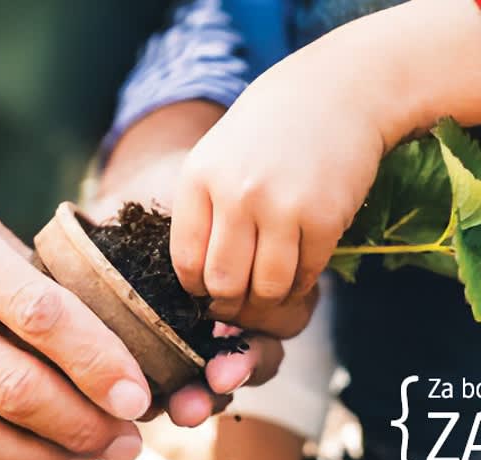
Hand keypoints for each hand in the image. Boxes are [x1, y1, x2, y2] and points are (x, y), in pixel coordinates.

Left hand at [170, 50, 384, 325]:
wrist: (337, 90)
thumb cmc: (268, 131)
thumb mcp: (215, 157)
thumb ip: (201, 212)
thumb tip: (197, 282)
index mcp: (199, 179)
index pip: (185, 262)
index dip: (196, 288)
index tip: (207, 290)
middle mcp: (236, 194)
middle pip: (224, 283)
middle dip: (229, 304)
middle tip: (238, 302)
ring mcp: (282, 206)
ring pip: (266, 288)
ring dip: (267, 300)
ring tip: (268, 291)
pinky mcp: (325, 217)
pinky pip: (307, 275)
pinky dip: (301, 284)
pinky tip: (297, 272)